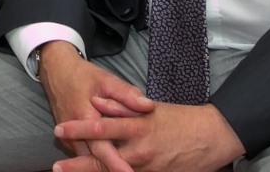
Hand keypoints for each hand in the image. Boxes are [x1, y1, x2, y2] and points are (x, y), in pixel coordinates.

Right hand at [39, 42, 154, 171]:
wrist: (56, 72)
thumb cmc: (82, 76)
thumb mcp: (106, 79)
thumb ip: (127, 94)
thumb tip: (148, 106)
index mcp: (83, 117)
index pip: (101, 147)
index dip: (115, 163)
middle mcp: (73, 133)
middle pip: (94, 160)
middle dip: (111, 168)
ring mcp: (69, 139)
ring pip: (88, 160)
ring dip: (103, 166)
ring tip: (124, 170)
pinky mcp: (69, 142)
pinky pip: (85, 155)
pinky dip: (97, 160)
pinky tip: (113, 163)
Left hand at [52, 99, 243, 171]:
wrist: (213, 137)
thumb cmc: (180, 119)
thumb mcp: (149, 108)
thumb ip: (121, 106)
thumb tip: (97, 103)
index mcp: (138, 128)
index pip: (101, 128)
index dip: (78, 130)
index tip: (59, 128)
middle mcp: (141, 151)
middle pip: (103, 160)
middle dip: (78, 165)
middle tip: (57, 166)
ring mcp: (150, 169)